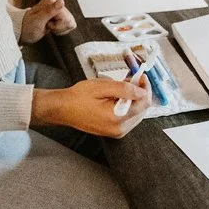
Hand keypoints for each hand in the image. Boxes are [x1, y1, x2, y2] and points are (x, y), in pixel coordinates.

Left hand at [20, 0, 76, 42]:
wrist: (24, 30)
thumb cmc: (28, 26)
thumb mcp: (38, 20)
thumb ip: (50, 11)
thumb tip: (61, 1)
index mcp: (51, 2)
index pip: (66, 16)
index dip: (57, 25)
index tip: (47, 25)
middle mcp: (56, 3)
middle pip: (69, 20)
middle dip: (59, 27)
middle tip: (47, 26)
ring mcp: (60, 9)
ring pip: (71, 23)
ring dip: (60, 29)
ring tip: (49, 27)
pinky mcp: (62, 15)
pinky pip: (70, 25)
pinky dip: (62, 30)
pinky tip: (53, 28)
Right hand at [31, 75, 151, 137]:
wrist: (63, 109)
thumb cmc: (78, 97)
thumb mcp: (101, 87)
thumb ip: (124, 89)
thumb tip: (142, 91)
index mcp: (117, 119)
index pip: (143, 103)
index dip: (145, 87)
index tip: (141, 75)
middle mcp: (120, 129)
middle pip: (142, 109)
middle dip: (139, 92)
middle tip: (131, 78)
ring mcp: (117, 132)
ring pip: (136, 113)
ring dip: (133, 98)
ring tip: (122, 86)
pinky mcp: (114, 131)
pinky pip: (128, 117)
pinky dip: (127, 105)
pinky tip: (118, 96)